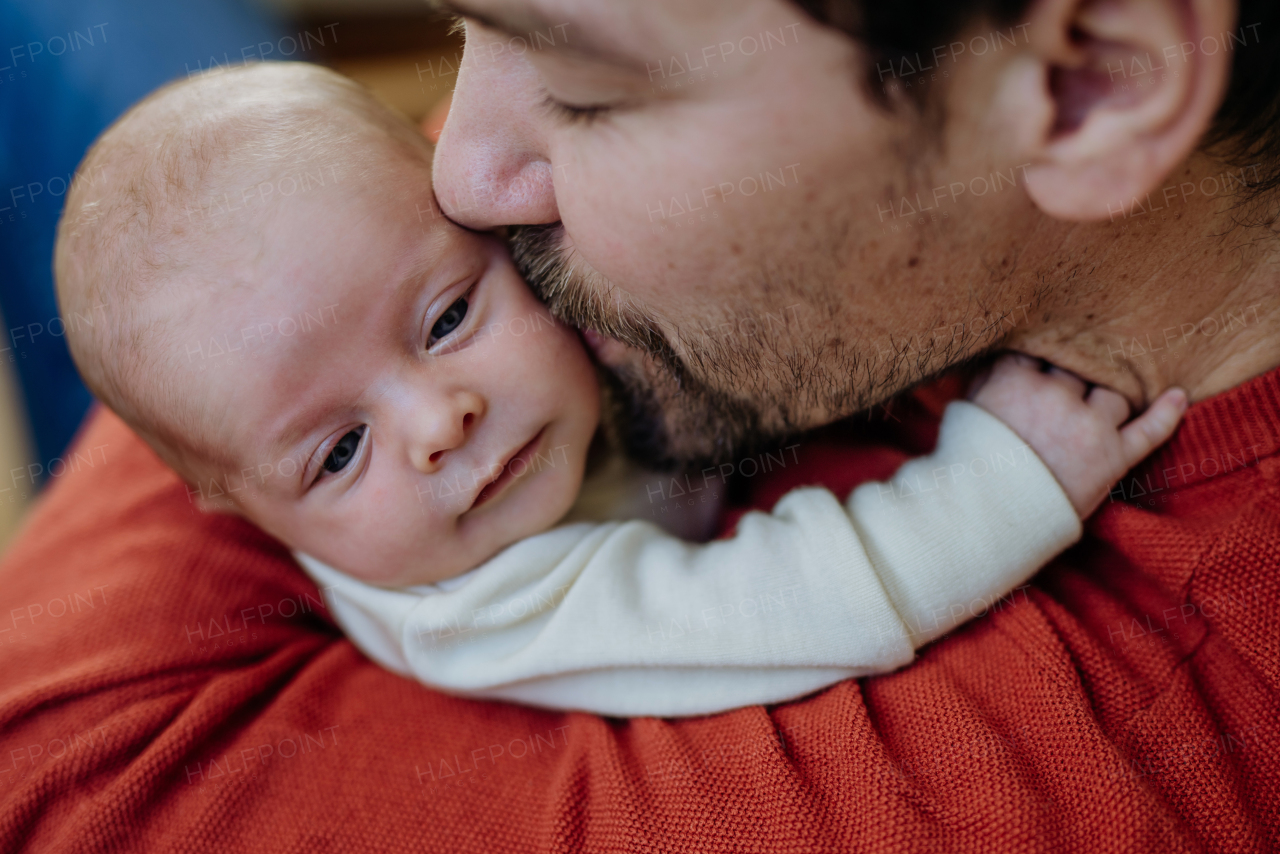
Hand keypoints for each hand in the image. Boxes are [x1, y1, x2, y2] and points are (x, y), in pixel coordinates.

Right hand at [967, 353, 1187, 517]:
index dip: (1045, 352)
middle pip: (1080, 366)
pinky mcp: (1112, 459)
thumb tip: (997, 352)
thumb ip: (985, 378)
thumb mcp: (965, 412)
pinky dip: (1168, 414)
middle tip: (1076, 376)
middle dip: (1077, 371)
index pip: (1041, 348)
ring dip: (1108, 394)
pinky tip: (1178, 396)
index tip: (1047, 356)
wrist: (984, 522)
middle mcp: (1056, 397)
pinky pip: (1150, 431)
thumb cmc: (967, 466)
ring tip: (1103, 398)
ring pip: (1114, 392)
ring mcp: (1089, 427)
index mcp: (1014, 382)